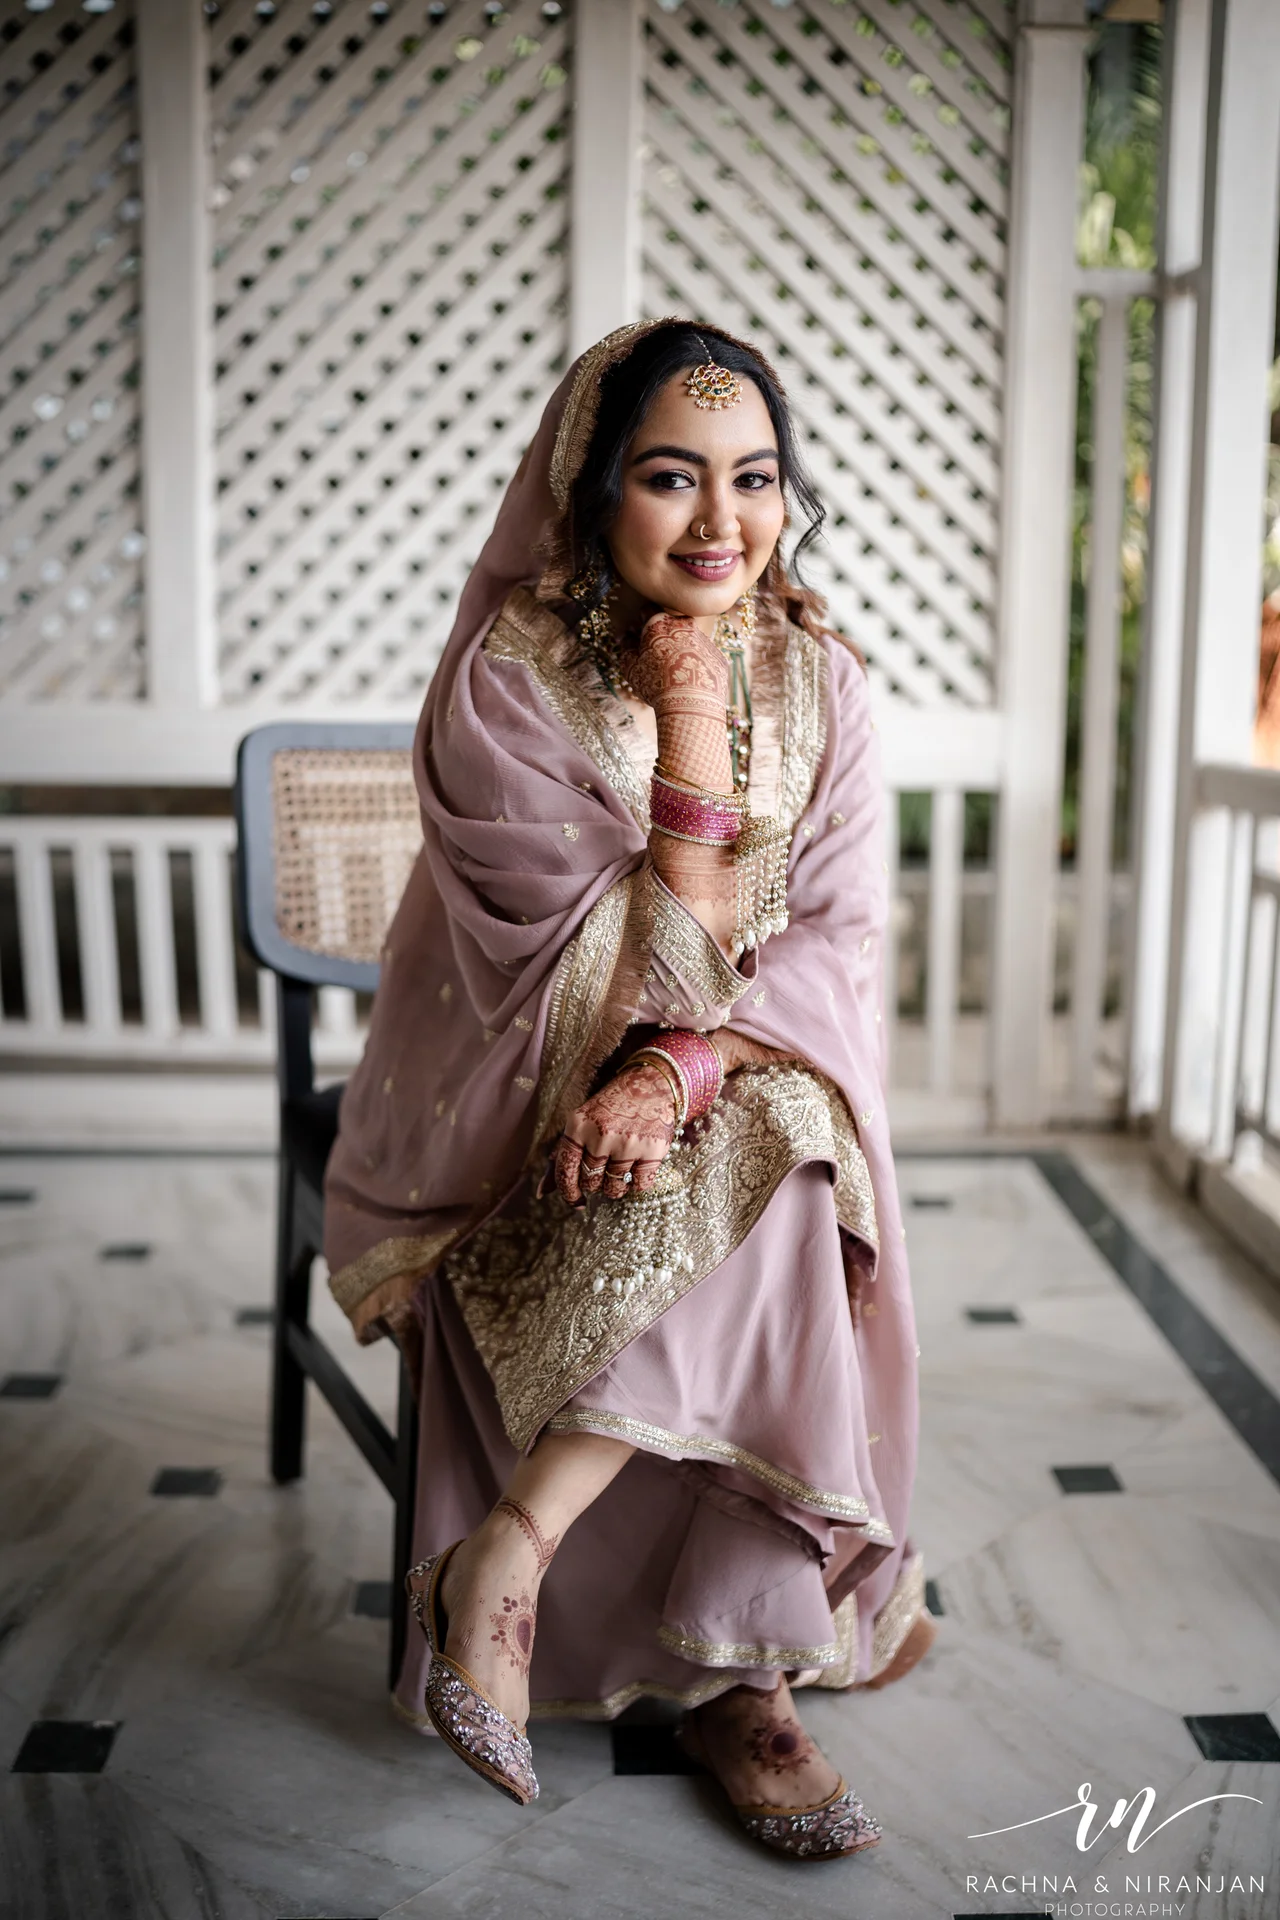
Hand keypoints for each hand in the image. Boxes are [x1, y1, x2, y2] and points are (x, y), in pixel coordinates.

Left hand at [554, 1059, 677, 1204]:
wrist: (652, 1083)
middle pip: (591, 1183)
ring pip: (614, 1189)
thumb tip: (540, 1193)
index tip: (577, 1202)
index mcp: (578, 1126)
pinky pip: (639, 1186)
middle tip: (607, 1165)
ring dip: (617, 1187)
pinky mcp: (652, 1150)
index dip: (569, 1193)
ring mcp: (627, 1143)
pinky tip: (638, 1168)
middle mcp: (600, 1135)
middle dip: (597, 1182)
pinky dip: (637, 1183)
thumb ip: (561, 1157)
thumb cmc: (611, 1107)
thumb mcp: (581, 1123)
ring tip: (622, 1168)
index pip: (565, 1172)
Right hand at [621, 610, 728, 710]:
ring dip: (683, 651)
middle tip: (657, 657)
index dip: (641, 623)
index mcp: (659, 623)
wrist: (690, 705)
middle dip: (664, 636)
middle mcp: (685, 625)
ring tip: (676, 675)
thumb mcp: (632, 668)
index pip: (647, 611)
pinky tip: (692, 683)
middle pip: (672, 624)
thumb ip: (626, 649)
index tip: (639, 636)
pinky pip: (705, 657)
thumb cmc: (655, 685)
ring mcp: (705, 639)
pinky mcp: (719, 656)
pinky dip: (698, 665)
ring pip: (690, 640)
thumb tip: (625, 639)